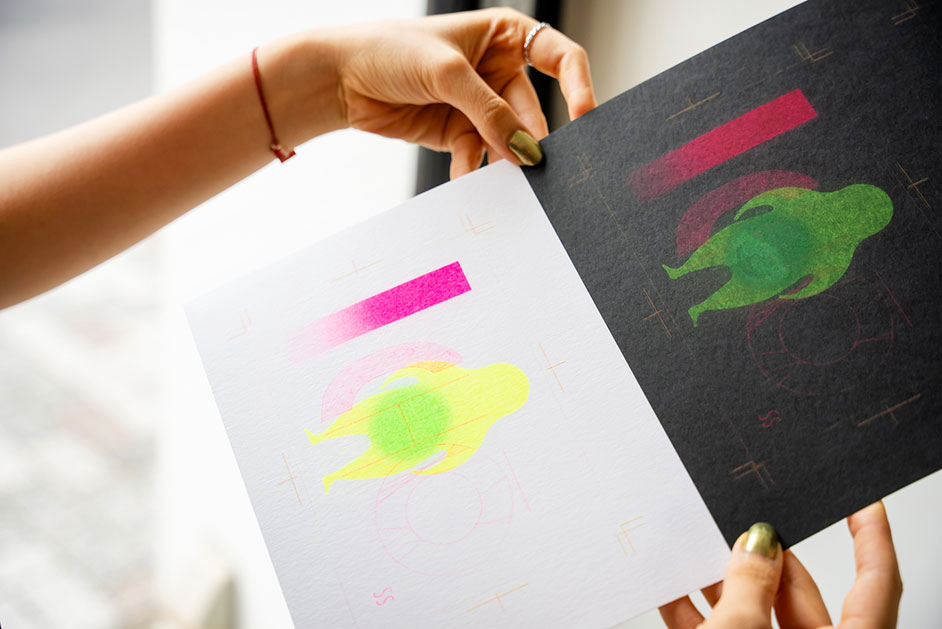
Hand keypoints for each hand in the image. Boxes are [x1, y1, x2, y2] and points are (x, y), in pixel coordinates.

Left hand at [327, 8, 595, 177]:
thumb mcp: (448, 74)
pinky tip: (463, 174)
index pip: (560, 57)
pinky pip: (478, 155)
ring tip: (504, 179)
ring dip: (504, 159)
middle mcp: (497, 70)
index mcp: (504, 35)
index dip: (577, 85)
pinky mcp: (458, 132)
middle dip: (532, 136)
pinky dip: (473, 167)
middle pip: (532, 108)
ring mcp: (478, 104)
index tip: (585, 115)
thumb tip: (526, 150)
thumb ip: (490, 113)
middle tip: (538, 164)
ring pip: (507, 138)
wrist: (340, 77)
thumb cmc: (390, 51)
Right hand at [659, 502, 901, 627]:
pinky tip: (671, 584)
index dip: (871, 537)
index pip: (876, 583)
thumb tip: (757, 542)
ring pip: (754, 610)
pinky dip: (696, 608)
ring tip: (695, 546)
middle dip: (764, 555)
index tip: (859, 499)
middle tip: (740, 521)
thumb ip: (748, 584)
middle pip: (799, 592)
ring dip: (722, 579)